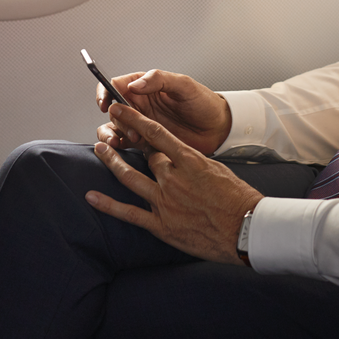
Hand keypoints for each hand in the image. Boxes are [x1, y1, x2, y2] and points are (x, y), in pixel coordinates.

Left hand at [86, 104, 262, 263]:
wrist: (246, 229)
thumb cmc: (238, 199)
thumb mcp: (217, 170)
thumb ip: (194, 163)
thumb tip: (181, 159)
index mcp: (189, 161)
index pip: (156, 134)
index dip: (134, 120)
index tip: (121, 109)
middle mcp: (173, 178)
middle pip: (145, 156)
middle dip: (129, 143)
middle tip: (112, 130)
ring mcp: (165, 201)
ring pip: (130, 177)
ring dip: (112, 162)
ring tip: (100, 149)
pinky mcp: (161, 225)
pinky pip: (129, 213)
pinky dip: (108, 205)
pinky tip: (92, 197)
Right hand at [96, 68, 231, 154]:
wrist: (218, 129)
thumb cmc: (204, 103)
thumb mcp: (185, 85)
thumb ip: (159, 80)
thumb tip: (134, 84)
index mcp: (146, 86)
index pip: (116, 84)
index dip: (105, 92)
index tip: (106, 103)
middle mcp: (140, 104)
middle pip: (113, 109)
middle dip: (116, 120)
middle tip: (132, 130)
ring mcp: (141, 123)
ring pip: (113, 127)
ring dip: (111, 134)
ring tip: (124, 141)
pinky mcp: (145, 141)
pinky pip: (123, 143)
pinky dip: (118, 147)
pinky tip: (124, 149)